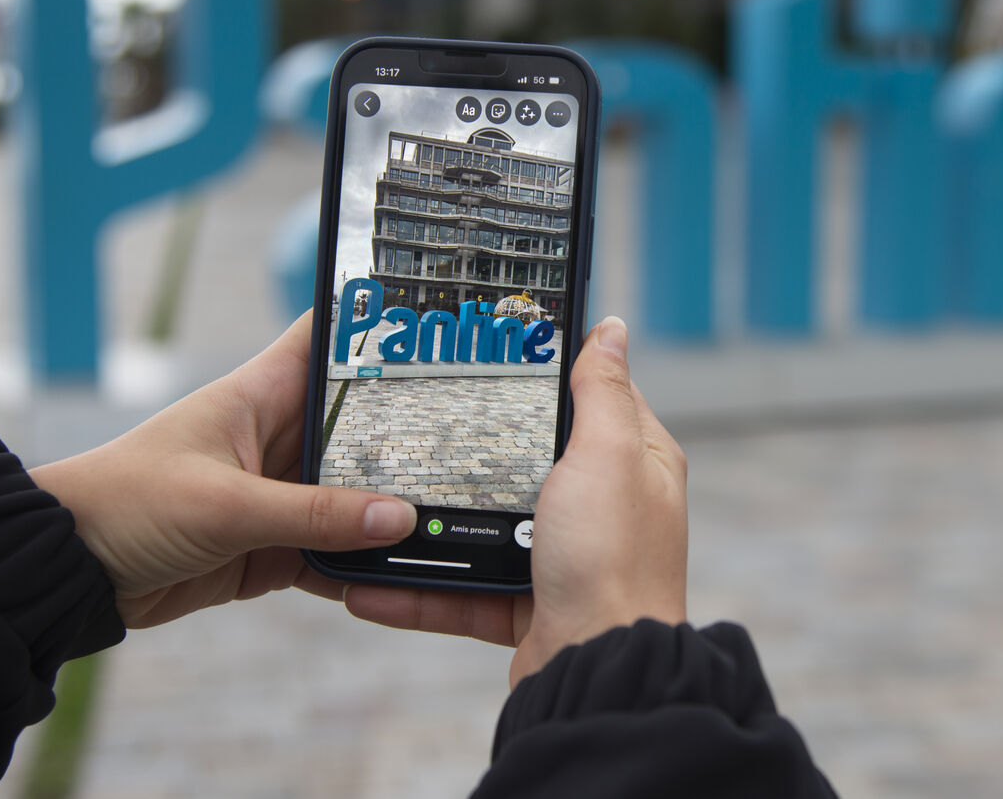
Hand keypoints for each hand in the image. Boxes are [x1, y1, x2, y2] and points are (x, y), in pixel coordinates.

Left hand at [30, 313, 417, 627]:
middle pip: (360, 426)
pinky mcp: (272, 545)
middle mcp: (277, 438)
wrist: (69, 573)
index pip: (325, 341)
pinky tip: (400, 570)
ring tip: (447, 512)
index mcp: (260, 396)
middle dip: (408, 433)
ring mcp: (277, 493)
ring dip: (388, 508)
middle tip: (469, 437)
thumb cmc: (127, 504)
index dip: (375, 326)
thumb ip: (313, 514)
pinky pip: (332, 549)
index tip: (440, 327)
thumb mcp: (224, 505)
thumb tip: (398, 519)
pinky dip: (360, 563)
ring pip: (353, 494)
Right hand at [345, 316, 688, 686]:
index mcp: (633, 463)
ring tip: (375, 508)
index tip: (492, 348)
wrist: (600, 672)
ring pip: (487, 531)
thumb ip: (601, 392)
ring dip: (431, 527)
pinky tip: (369, 584)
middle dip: (473, 449)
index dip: (546, 370)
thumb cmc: (614, 558)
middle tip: (416, 419)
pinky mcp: (531, 610)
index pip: (591, 397)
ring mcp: (566, 561)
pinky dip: (418, 592)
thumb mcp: (607, 454)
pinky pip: (464, 594)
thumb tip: (611, 329)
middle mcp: (603, 509)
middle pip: (527, 462)